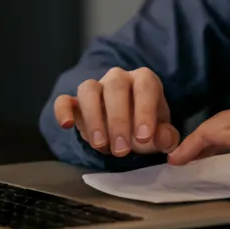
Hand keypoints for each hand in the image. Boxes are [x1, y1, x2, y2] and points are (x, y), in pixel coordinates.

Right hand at [53, 67, 179, 157]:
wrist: (127, 132)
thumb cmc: (145, 129)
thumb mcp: (162, 135)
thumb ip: (166, 137)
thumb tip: (162, 138)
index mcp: (144, 80)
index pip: (144, 87)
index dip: (144, 111)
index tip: (143, 138)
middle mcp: (118, 78)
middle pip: (115, 86)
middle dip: (118, 120)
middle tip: (122, 150)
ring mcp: (95, 87)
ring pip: (88, 89)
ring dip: (93, 117)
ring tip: (100, 145)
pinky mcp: (75, 102)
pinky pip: (64, 100)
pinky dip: (63, 111)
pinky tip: (68, 126)